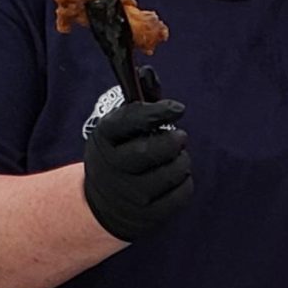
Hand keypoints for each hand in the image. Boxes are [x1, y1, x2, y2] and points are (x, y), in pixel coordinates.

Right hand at [81, 96, 190, 242]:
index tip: (177, 109)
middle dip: (173, 141)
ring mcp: (129, 195)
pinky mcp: (147, 216)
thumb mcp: (119, 129)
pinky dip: (185, 183)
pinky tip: (177, 178)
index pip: (129, 120)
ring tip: (177, 158)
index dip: (156, 111)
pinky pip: (180, 194)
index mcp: (103, 139)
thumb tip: (147, 71)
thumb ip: (139, 100)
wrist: (102, 205)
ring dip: (182, 161)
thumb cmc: (120, 154)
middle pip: (151, 150)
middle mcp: (111, 168)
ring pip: (171, 172)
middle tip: (179, 138)